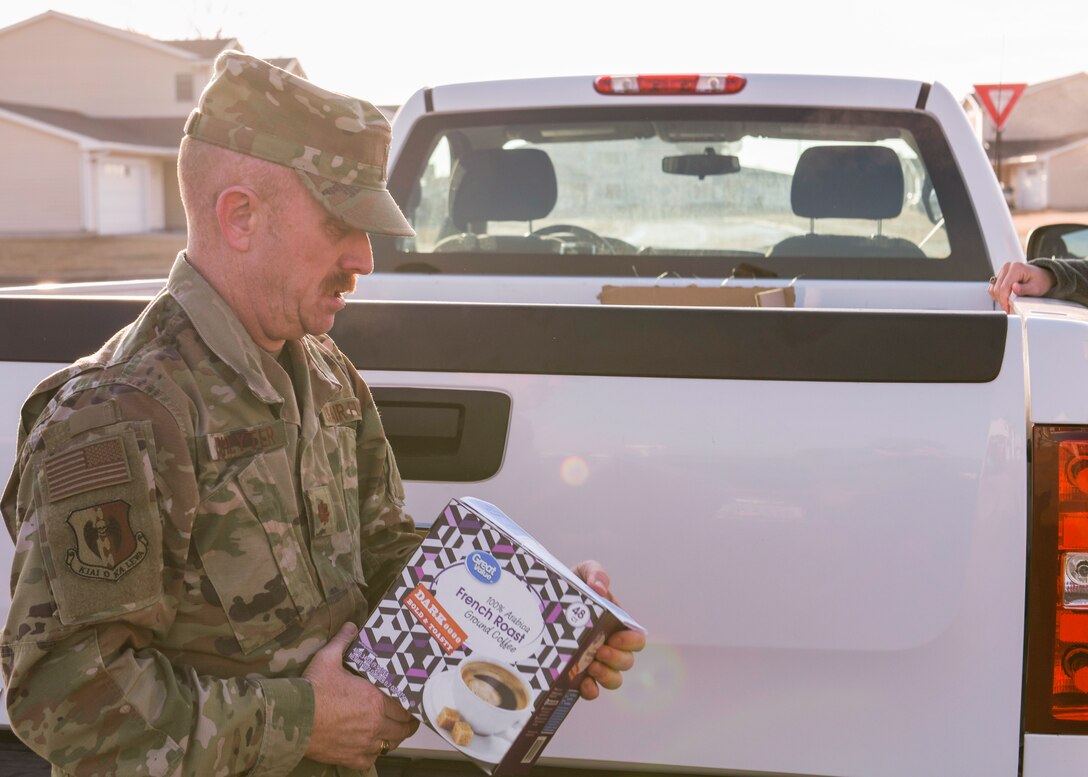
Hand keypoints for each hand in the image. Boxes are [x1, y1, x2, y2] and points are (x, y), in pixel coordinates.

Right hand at [303, 622, 418, 769]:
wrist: (293, 719)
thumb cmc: (312, 689)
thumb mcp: (328, 658)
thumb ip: (343, 641)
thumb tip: (351, 626)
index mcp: (375, 700)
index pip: (404, 707)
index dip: (410, 706)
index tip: (411, 705)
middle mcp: (375, 723)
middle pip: (402, 728)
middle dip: (406, 724)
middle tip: (407, 720)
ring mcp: (364, 743)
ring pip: (390, 745)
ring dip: (392, 738)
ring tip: (392, 732)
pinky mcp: (351, 758)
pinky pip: (371, 760)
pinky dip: (373, 754)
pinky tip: (370, 747)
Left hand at [572, 560, 645, 700]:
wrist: (541, 598)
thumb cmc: (570, 584)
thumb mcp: (584, 571)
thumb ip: (596, 573)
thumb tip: (600, 589)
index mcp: (616, 624)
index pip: (637, 639)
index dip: (631, 641)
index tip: (615, 636)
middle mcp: (609, 645)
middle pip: (627, 662)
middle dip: (617, 659)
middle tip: (600, 650)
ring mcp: (594, 661)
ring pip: (614, 679)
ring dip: (608, 676)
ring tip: (592, 667)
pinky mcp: (576, 673)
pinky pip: (591, 690)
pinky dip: (591, 691)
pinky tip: (582, 684)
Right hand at [989, 261, 1054, 312]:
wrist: (1042, 276)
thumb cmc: (1041, 281)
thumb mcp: (1036, 287)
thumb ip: (1025, 289)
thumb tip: (1014, 288)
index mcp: (1016, 267)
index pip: (1004, 286)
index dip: (1004, 300)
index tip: (1007, 308)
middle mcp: (1007, 267)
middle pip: (996, 288)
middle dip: (1001, 300)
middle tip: (1008, 308)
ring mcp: (1002, 271)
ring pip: (993, 288)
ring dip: (998, 298)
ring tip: (1008, 303)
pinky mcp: (999, 276)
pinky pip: (993, 288)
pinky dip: (997, 295)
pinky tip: (1005, 298)